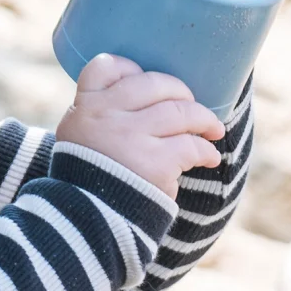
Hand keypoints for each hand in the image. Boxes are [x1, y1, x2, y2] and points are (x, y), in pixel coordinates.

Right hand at [55, 54, 225, 198]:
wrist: (84, 223)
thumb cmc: (87, 180)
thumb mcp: (78, 140)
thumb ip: (101, 116)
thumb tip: (149, 96)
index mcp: (84, 107)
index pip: (106, 66)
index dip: (131, 69)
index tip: (145, 83)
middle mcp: (105, 116)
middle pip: (154, 84)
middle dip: (180, 93)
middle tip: (191, 106)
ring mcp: (130, 138)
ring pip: (180, 112)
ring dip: (203, 120)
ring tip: (213, 130)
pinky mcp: (154, 163)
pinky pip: (191, 147)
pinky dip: (206, 152)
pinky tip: (210, 158)